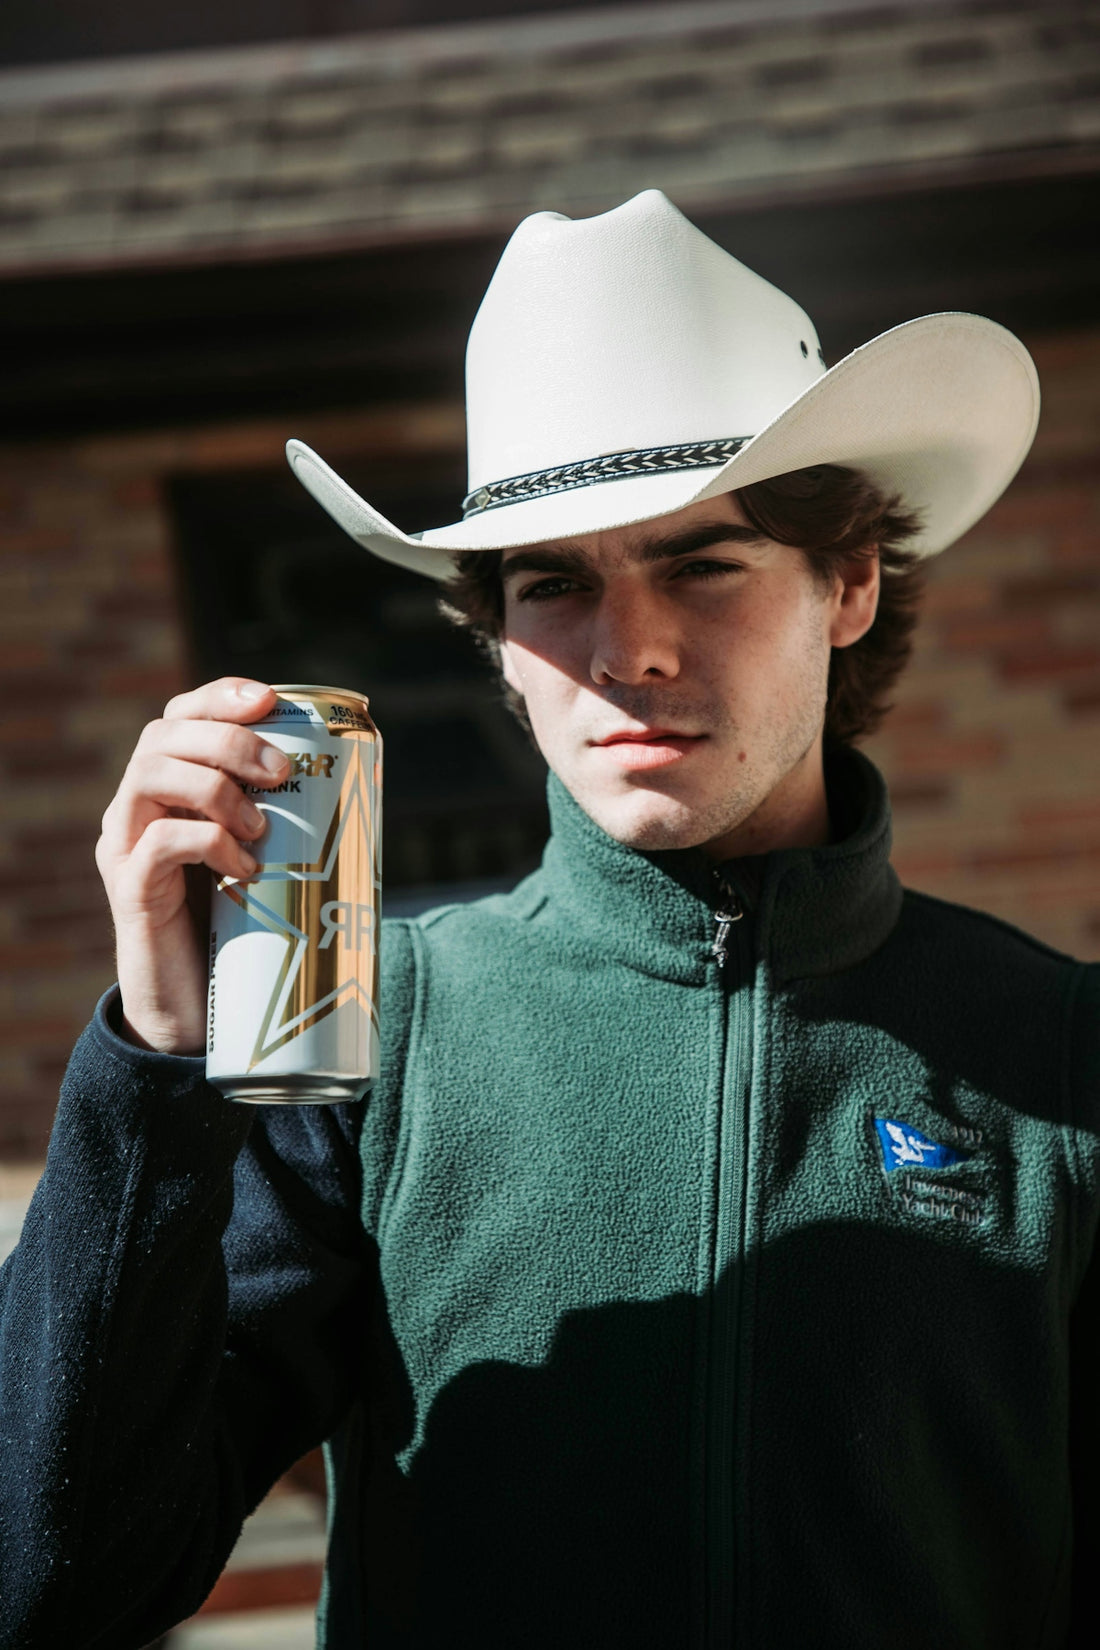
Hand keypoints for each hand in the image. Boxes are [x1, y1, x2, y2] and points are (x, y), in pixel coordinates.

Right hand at [95, 678, 289, 1054]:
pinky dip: (209, 842)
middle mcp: (136, 808)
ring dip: (216, 787)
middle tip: (280, 772)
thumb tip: (366, 786)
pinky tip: (245, 868)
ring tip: (261, 826)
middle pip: (163, 735)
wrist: (197, 1012)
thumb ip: (288, 820)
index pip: (181, 716)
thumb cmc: (239, 928)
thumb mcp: (265, 858)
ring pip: (151, 775)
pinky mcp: (128, 890)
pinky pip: (157, 843)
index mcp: (170, 789)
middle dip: (230, 741)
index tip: (270, 701)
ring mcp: (124, 846)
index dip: (221, 697)